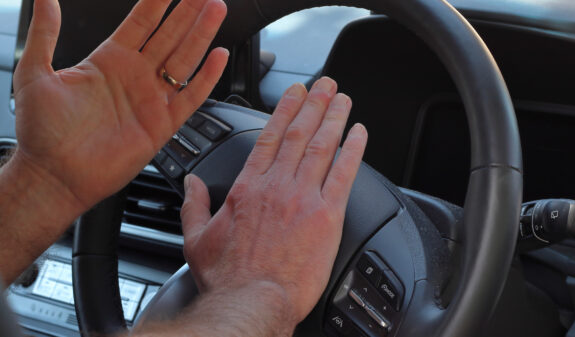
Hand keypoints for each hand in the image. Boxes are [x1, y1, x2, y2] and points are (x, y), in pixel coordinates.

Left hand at [12, 0, 228, 211]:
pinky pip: (191, 96)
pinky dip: (206, 77)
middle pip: (169, 35)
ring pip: (184, 59)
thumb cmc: (41, 131)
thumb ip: (44, 33)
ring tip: (216, 9)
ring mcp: (151, 99)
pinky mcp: (162, 125)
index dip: (158, 1)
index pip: (140, 22)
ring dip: (201, 34)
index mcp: (109, 61)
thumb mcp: (33, 73)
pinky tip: (219, 56)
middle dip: (188, 11)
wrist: (55, 175)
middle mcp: (134, 77)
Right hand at [181, 77, 367, 326]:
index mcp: (249, 188)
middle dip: (314, 104)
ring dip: (334, 118)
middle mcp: (278, 186)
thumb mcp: (197, 239)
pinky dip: (353, 150)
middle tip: (326, 85)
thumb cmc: (228, 277)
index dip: (285, 110)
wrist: (252, 302)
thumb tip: (189, 183)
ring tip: (342, 99)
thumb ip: (193, 205)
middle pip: (299, 134)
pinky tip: (359, 134)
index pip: (269, 137)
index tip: (296, 93)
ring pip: (322, 146)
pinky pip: (344, 174)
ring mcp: (304, 198)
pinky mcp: (327, 217)